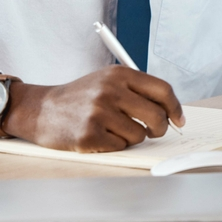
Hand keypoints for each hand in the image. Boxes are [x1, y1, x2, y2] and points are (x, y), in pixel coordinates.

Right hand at [1, 66, 184, 152]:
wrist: (42, 109)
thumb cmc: (81, 97)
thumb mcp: (107, 81)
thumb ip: (137, 90)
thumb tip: (170, 112)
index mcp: (119, 74)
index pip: (162, 90)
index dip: (175, 108)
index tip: (179, 120)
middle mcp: (110, 90)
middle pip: (157, 116)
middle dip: (159, 129)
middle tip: (153, 131)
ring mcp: (99, 112)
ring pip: (139, 135)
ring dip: (131, 137)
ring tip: (113, 129)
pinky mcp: (89, 135)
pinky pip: (120, 147)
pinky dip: (115, 145)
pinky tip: (99, 136)